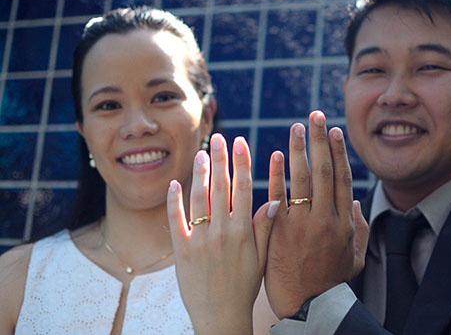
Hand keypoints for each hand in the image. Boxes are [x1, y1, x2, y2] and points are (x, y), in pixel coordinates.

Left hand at [167, 134, 276, 333]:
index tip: (240, 142)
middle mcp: (221, 232)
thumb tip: (274, 201)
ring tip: (201, 153)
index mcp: (243, 231)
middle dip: (220, 159)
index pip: (243, 188)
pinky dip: (173, 201)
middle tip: (219, 137)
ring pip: (198, 198)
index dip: (242, 163)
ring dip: (199, 173)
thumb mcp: (261, 258)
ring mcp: (199, 240)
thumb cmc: (245, 287)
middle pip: (220, 187)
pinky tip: (174, 183)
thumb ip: (265, 229)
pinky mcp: (181, 251)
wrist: (220, 316)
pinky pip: (175, 221)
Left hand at [265, 110, 368, 318]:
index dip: (339, 153)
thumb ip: (358, 228)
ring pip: (302, 179)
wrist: (307, 307)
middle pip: (324, 171)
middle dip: (321, 141)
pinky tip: (274, 155)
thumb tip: (356, 202)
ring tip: (297, 127)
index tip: (334, 131)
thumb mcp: (355, 257)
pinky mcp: (279, 232)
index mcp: (344, 223)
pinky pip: (277, 197)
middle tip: (315, 116)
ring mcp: (302, 224)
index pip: (342, 179)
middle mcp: (325, 219)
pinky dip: (276, 175)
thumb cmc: (331, 282)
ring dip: (299, 150)